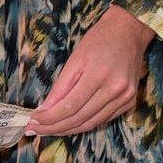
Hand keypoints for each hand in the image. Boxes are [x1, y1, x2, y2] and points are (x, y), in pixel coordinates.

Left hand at [26, 6, 153, 136]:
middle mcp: (115, 90)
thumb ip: (61, 86)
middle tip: (35, 130)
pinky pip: (103, 119)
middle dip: (55, 127)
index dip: (49, 118)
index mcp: (98, 75)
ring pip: (91, 123)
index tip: (32, 121)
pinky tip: (70, 124)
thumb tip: (45, 109)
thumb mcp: (75, 58)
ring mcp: (125, 98)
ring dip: (68, 129)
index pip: (69, 106)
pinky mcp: (130, 103)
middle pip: (80, 118)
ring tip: (49, 130)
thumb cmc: (99, 40)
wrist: (128, 32)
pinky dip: (85, 124)